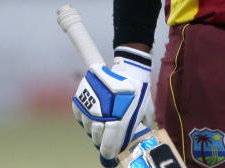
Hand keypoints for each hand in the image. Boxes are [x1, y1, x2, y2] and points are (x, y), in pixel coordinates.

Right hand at [72, 47, 154, 166]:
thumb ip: (141, 127)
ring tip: (102, 120)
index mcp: (119, 120)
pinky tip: (92, 114)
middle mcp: (102, 114)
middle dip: (102, 140)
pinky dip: (84, 116)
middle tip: (107, 136)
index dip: (108, 153)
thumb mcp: (145, 111)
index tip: (109, 156)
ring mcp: (91, 104)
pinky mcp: (83, 94)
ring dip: (93, 127)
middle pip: (96, 137)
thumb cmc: (139, 90)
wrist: (131, 68)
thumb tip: (138, 139)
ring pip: (87, 126)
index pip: (108, 146)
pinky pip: (78, 114)